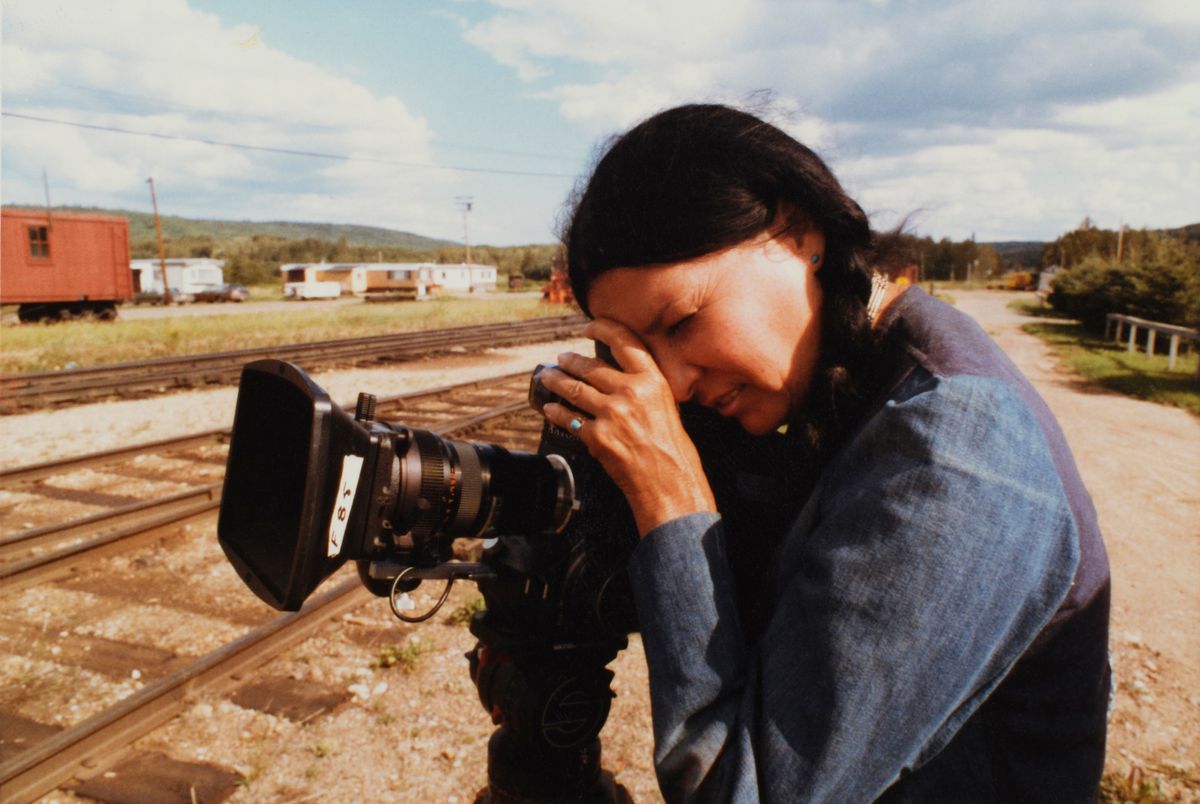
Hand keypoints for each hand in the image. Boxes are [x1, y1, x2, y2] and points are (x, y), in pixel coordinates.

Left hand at [539, 319, 716, 535]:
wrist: (670, 481)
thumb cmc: (672, 449)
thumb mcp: (667, 406)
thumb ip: (644, 387)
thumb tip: (618, 375)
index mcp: (652, 381)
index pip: (624, 342)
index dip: (602, 329)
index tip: (589, 327)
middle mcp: (631, 393)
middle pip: (591, 367)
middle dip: (571, 360)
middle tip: (562, 358)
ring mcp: (612, 414)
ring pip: (574, 389)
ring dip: (557, 381)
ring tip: (549, 376)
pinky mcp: (597, 436)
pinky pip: (569, 419)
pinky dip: (556, 412)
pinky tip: (550, 408)